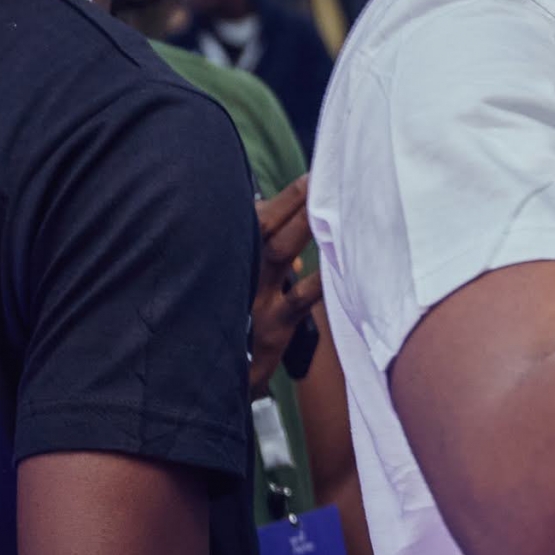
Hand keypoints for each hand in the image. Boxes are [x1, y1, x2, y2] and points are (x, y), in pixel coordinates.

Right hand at [248, 175, 323, 393]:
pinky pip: (298, 299)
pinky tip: (337, 263)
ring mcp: (255, 298)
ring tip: (326, 204)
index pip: (257, 217)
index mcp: (233, 257)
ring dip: (302, 226)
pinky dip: (317, 281)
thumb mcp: (247, 287)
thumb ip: (270, 259)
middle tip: (322, 175)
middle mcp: (239, 272)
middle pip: (266, 227)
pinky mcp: (273, 327)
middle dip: (294, 200)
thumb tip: (298, 244)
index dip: (286, 197)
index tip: (314, 174)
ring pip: (277, 253)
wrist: (218, 380)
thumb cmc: (240, 325)